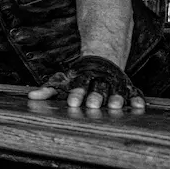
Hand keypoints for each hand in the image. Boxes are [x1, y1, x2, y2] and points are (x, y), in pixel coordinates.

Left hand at [29, 54, 145, 111]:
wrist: (99, 61)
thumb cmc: (76, 76)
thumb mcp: (61, 81)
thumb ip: (47, 90)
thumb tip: (31, 96)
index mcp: (83, 78)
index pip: (78, 85)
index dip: (75, 93)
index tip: (72, 103)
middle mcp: (99, 80)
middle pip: (97, 87)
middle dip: (95, 97)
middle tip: (91, 106)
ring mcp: (114, 83)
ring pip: (116, 90)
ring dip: (116, 98)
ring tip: (115, 107)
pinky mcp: (127, 87)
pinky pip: (134, 92)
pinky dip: (137, 99)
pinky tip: (138, 107)